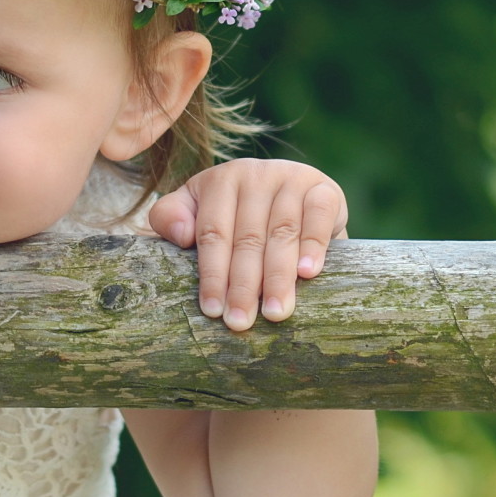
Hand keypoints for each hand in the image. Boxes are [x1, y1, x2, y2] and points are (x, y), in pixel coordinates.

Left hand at [149, 158, 347, 331]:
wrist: (295, 201)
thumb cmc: (236, 215)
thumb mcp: (197, 209)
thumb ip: (170, 217)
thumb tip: (180, 235)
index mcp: (220, 181)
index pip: (213, 233)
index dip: (212, 273)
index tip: (212, 310)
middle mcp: (255, 174)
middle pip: (247, 238)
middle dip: (243, 285)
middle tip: (240, 322)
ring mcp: (292, 178)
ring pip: (282, 232)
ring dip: (278, 276)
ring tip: (274, 312)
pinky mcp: (324, 188)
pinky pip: (319, 217)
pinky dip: (314, 246)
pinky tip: (307, 274)